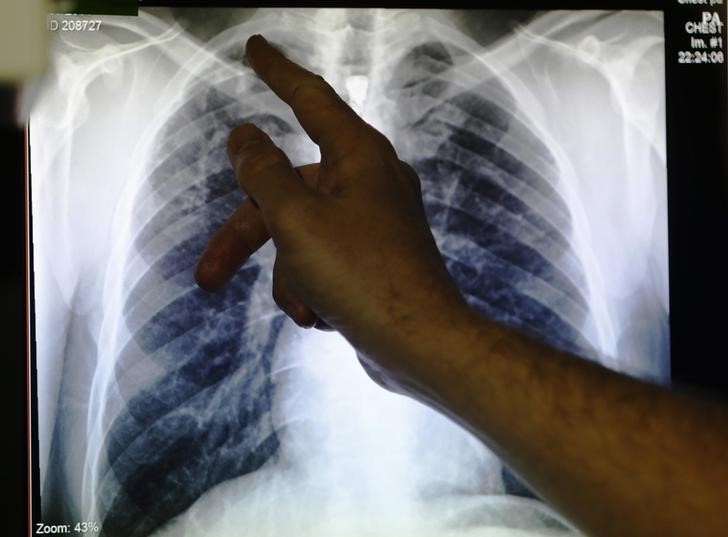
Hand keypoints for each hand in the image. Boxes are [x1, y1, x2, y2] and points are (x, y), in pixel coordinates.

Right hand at [195, 35, 468, 384]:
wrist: (420, 345)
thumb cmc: (362, 276)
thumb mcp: (297, 221)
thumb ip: (263, 173)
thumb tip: (244, 135)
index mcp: (358, 156)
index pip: (309, 97)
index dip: (277, 71)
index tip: (255, 48)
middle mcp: (368, 181)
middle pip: (286, 192)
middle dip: (248, 239)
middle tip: (208, 276)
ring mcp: (373, 222)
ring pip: (300, 235)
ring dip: (290, 276)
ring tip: (308, 307)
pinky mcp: (372, 259)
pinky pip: (323, 261)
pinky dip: (312, 289)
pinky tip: (323, 318)